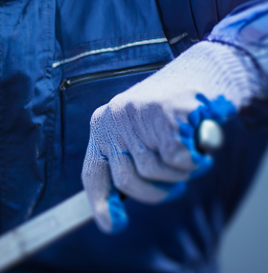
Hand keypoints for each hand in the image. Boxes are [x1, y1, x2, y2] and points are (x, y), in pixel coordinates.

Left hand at [81, 41, 262, 233]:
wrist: (203, 71)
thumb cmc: (172, 110)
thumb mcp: (138, 132)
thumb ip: (127, 162)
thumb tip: (111, 214)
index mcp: (102, 124)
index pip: (93, 172)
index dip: (100, 203)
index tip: (112, 225)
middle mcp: (112, 119)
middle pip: (128, 180)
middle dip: (157, 191)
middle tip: (176, 182)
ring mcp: (137, 115)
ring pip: (156, 172)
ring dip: (180, 173)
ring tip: (188, 153)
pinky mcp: (164, 115)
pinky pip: (179, 161)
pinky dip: (195, 161)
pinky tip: (199, 144)